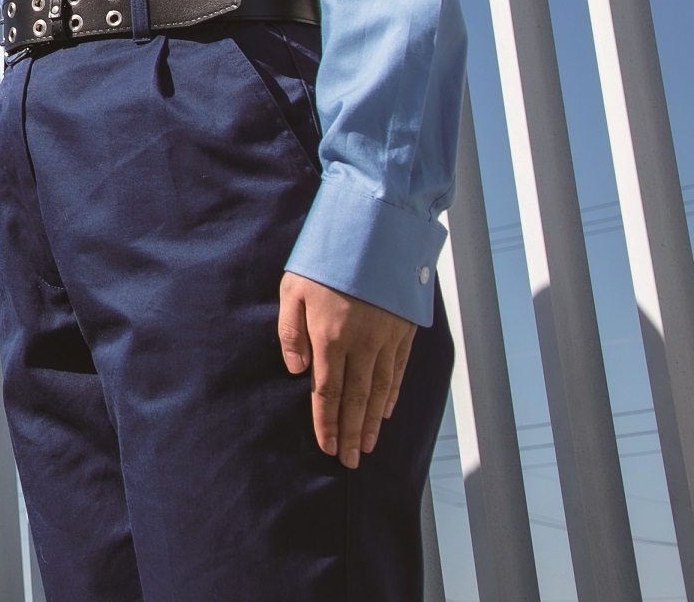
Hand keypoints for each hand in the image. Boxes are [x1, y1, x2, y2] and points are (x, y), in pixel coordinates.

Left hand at [279, 272, 417, 467]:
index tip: (328, 447)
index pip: (327, 391)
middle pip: (356, 399)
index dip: (327, 422)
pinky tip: (386, 412)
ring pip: (379, 390)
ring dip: (372, 422)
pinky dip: (392, 394)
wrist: (373, 232)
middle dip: (351, 433)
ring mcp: (386, 338)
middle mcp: (361, 343)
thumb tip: (295, 370)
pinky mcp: (403, 330)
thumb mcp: (293, 288)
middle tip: (350, 461)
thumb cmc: (325, 258)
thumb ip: (291, 331)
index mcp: (330, 336)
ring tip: (368, 445)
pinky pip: (398, 370)